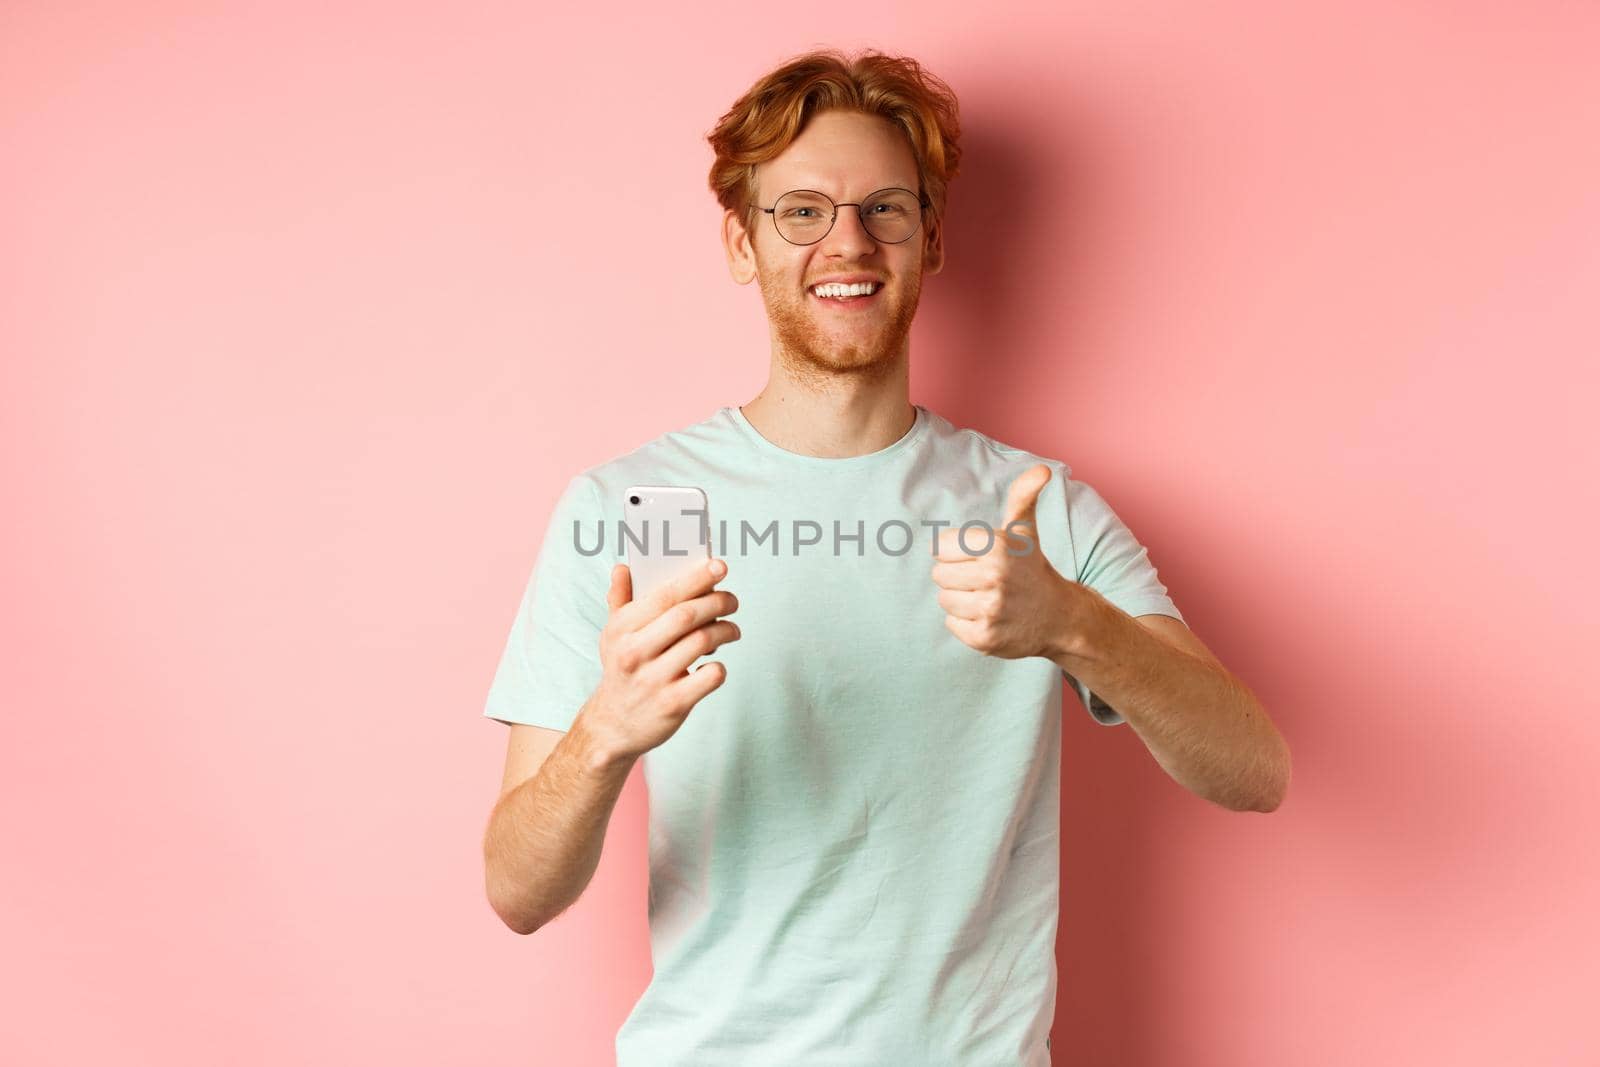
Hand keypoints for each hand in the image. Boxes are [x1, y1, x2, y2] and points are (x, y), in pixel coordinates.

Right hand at [577, 557, 740, 761]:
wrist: (612, 727)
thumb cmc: (621, 671)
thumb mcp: (612, 636)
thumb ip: (619, 600)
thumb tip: (623, 567)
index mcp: (621, 629)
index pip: (664, 595)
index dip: (696, 578)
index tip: (719, 567)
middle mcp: (635, 652)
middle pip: (686, 615)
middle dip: (717, 601)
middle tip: (732, 601)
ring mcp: (654, 679)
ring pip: (702, 641)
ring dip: (725, 630)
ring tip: (732, 630)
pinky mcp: (673, 704)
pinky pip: (710, 676)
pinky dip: (719, 666)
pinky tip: (714, 664)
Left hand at [930, 463, 1079, 660]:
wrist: (1059, 618)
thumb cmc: (1031, 568)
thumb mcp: (1025, 530)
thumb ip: (1024, 496)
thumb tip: (1042, 469)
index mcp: (998, 546)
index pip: (940, 547)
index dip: (956, 552)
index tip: (978, 557)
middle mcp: (994, 577)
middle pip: (938, 574)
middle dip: (957, 575)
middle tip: (984, 579)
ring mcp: (990, 610)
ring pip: (943, 599)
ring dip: (960, 599)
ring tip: (988, 598)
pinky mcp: (984, 638)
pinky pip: (951, 623)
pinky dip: (965, 622)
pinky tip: (989, 617)